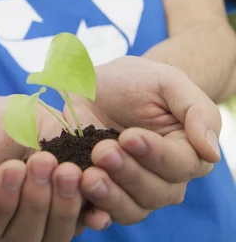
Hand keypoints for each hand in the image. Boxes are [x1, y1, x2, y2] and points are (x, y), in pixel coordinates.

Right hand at [0, 96, 109, 240]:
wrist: (12, 118)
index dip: (2, 198)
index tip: (13, 167)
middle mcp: (7, 234)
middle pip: (24, 235)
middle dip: (36, 199)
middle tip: (44, 160)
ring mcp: (41, 229)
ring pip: (54, 236)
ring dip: (64, 205)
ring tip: (68, 169)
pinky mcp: (70, 216)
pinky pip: (82, 222)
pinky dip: (90, 210)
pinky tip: (93, 186)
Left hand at [64, 56, 221, 225]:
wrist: (104, 84)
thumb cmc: (142, 80)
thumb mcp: (169, 82)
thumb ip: (196, 111)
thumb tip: (211, 151)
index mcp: (187, 153)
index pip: (180, 165)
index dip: (155, 154)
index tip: (128, 136)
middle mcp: (165, 179)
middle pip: (155, 192)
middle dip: (127, 173)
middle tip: (102, 152)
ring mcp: (133, 189)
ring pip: (131, 209)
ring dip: (110, 196)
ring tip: (88, 177)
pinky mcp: (105, 192)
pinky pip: (104, 214)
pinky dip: (95, 214)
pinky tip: (83, 205)